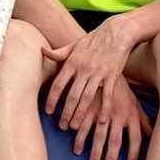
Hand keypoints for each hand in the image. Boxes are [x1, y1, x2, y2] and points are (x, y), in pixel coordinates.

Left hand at [41, 22, 145, 159]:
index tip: (48, 111)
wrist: (117, 32)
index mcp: (72, 62)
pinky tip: (102, 121)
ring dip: (80, 114)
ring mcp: (98, 73)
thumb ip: (59, 52)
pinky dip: (104, 109)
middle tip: (61, 126)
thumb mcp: (74, 44)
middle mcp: (84, 68)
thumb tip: (42, 51)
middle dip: (65, 112)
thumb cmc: (94, 39)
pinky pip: (108, 96)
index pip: (59, 84)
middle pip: (72, 95)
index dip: (52, 99)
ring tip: (75, 127)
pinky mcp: (112, 76)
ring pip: (87, 98)